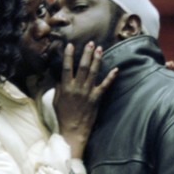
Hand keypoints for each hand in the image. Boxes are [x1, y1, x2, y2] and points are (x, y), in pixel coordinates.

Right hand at [53, 42, 117, 157]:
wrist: (73, 130)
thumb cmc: (63, 116)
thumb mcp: (56, 100)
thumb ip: (59, 86)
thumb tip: (59, 75)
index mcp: (66, 87)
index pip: (67, 68)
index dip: (68, 55)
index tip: (70, 45)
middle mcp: (77, 88)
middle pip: (82, 67)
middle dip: (87, 54)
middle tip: (90, 43)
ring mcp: (88, 93)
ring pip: (93, 73)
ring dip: (97, 60)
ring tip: (100, 49)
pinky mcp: (96, 99)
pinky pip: (105, 86)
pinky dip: (111, 77)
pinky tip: (116, 69)